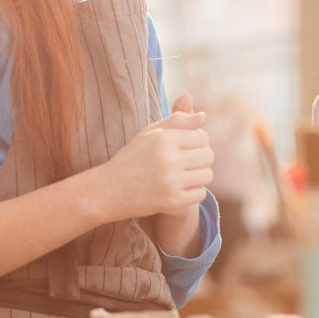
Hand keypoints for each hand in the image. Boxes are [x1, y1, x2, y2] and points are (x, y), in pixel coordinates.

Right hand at [95, 92, 213, 223]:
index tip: (184, 149)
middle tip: (184, 164)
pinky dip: (193, 193)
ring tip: (182, 176)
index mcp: (163, 138)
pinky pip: (201, 195)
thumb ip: (177, 121)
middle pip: (208, 156)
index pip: (202, 136)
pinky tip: (177, 190)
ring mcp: (171, 182)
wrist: (109, 190)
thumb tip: (204, 116)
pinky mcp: (173, 201)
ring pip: (207, 176)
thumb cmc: (132, 158)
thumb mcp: (150, 134)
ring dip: (198, 177)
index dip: (197, 142)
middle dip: (200, 159)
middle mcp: (168, 159)